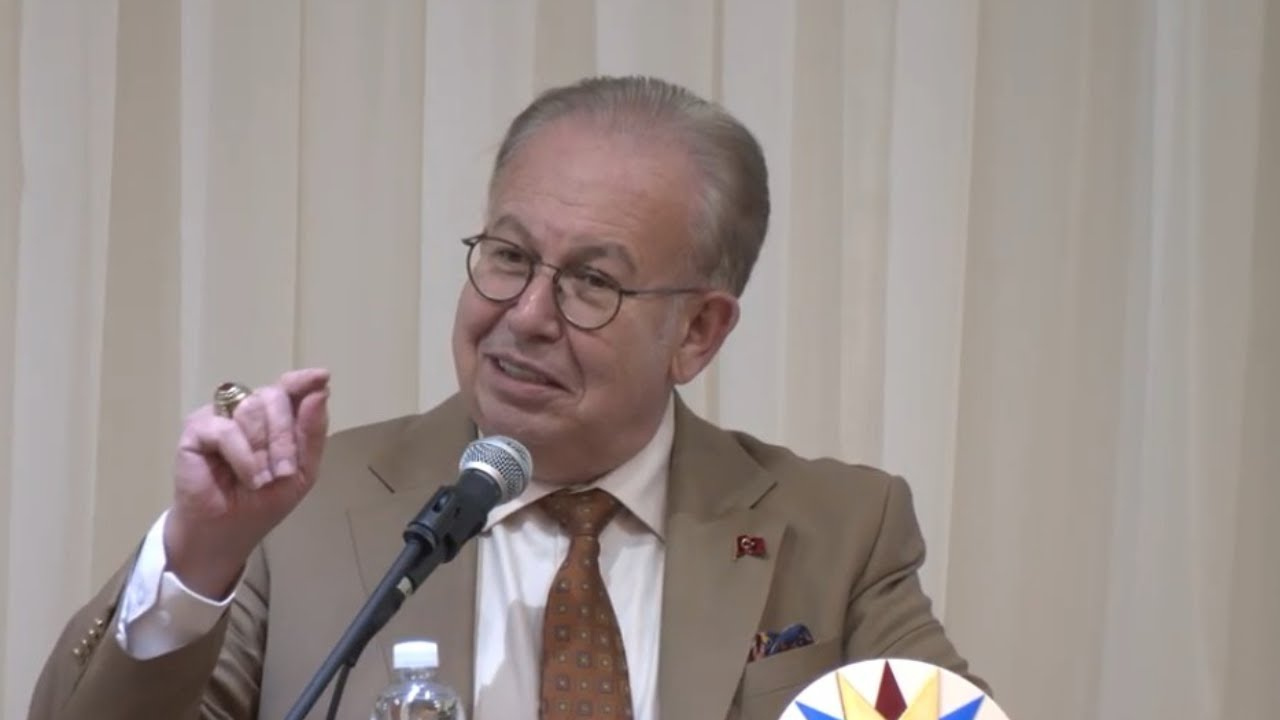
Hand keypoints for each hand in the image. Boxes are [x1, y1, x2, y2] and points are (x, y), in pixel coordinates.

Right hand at [163, 368, 330, 597]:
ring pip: (251, 408)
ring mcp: (221, 416)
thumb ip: (312, 431)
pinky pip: (225, 429)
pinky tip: (247, 477)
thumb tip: (320, 390)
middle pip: (274, 396)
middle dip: (285, 436)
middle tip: (284, 471)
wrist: (228, 531)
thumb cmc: (263, 501)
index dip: (303, 380)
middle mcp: (247, 410)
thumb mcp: (303, 471)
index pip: (289, 387)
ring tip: (261, 479)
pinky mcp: (196, 430)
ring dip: (264, 449)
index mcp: (274, 417)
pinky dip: (242, 455)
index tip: (321, 378)